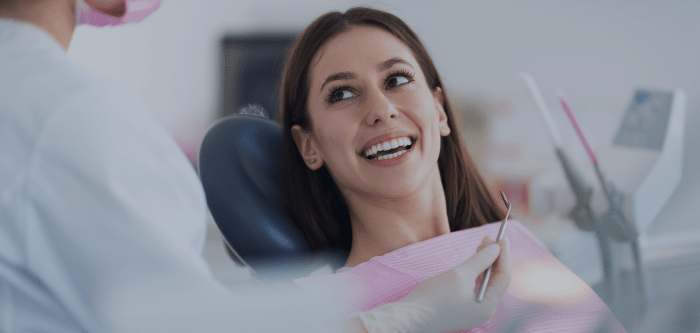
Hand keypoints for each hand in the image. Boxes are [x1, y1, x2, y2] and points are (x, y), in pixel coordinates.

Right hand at [337, 236, 509, 332]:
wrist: (410, 316)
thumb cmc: (435, 297)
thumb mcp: (460, 274)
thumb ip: (481, 260)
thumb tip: (496, 248)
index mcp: (488, 307)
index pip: (503, 277)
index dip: (502, 255)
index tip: (501, 238)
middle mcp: (483, 311)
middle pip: (495, 280)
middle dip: (493, 258)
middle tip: (490, 238)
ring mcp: (472, 311)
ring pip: (484, 283)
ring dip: (484, 263)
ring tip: (482, 245)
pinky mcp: (461, 308)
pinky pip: (474, 287)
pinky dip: (475, 273)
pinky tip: (472, 261)